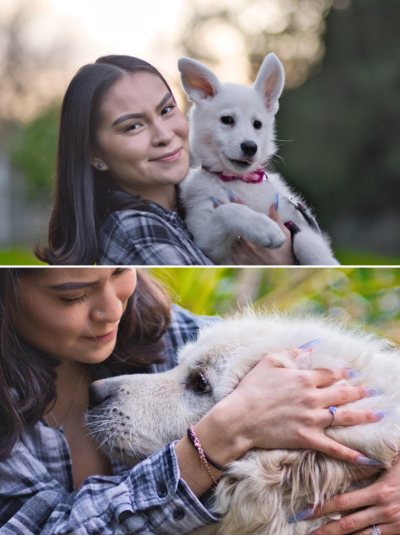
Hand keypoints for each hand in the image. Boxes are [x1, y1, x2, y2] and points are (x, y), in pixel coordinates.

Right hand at [198, 355, 383, 466]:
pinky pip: (333, 447)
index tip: (351, 372)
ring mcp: (311, 419)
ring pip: (344, 417)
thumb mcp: (269, 361)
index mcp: (303, 378)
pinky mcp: (307, 438)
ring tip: (379, 414)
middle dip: (360, 391)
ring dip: (364, 416)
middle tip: (374, 390)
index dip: (342, 372)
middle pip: (342, 394)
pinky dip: (350, 453)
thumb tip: (310, 348)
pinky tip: (365, 458)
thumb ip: (292, 353)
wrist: (240, 418)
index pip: (330, 374)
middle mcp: (312, 398)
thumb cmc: (251, 388)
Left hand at [231, 203, 293, 264]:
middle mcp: (248, 248)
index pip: (243, 226)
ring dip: (238, 240)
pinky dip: (236, 249)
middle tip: (247, 231)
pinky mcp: (240, 264)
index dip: (241, 220)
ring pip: (234, 243)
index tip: (238, 213)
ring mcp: (243, 257)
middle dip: (241, 231)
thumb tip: (272, 205)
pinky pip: (233, 253)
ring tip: (247, 240)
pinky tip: (243, 249)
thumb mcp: (283, 235)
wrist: (282, 271)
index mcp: (257, 240)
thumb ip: (275, 220)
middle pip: (237, 233)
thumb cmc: (284, 254)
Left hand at [304, 457, 399, 534]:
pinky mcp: (399, 532)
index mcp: (379, 492)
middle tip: (305, 532)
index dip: (322, 508)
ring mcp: (393, 525)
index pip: (343, 502)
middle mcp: (384, 512)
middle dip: (324, 530)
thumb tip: (351, 458)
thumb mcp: (393, 461)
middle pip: (347, 524)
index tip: (304, 511)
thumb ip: (370, 463)